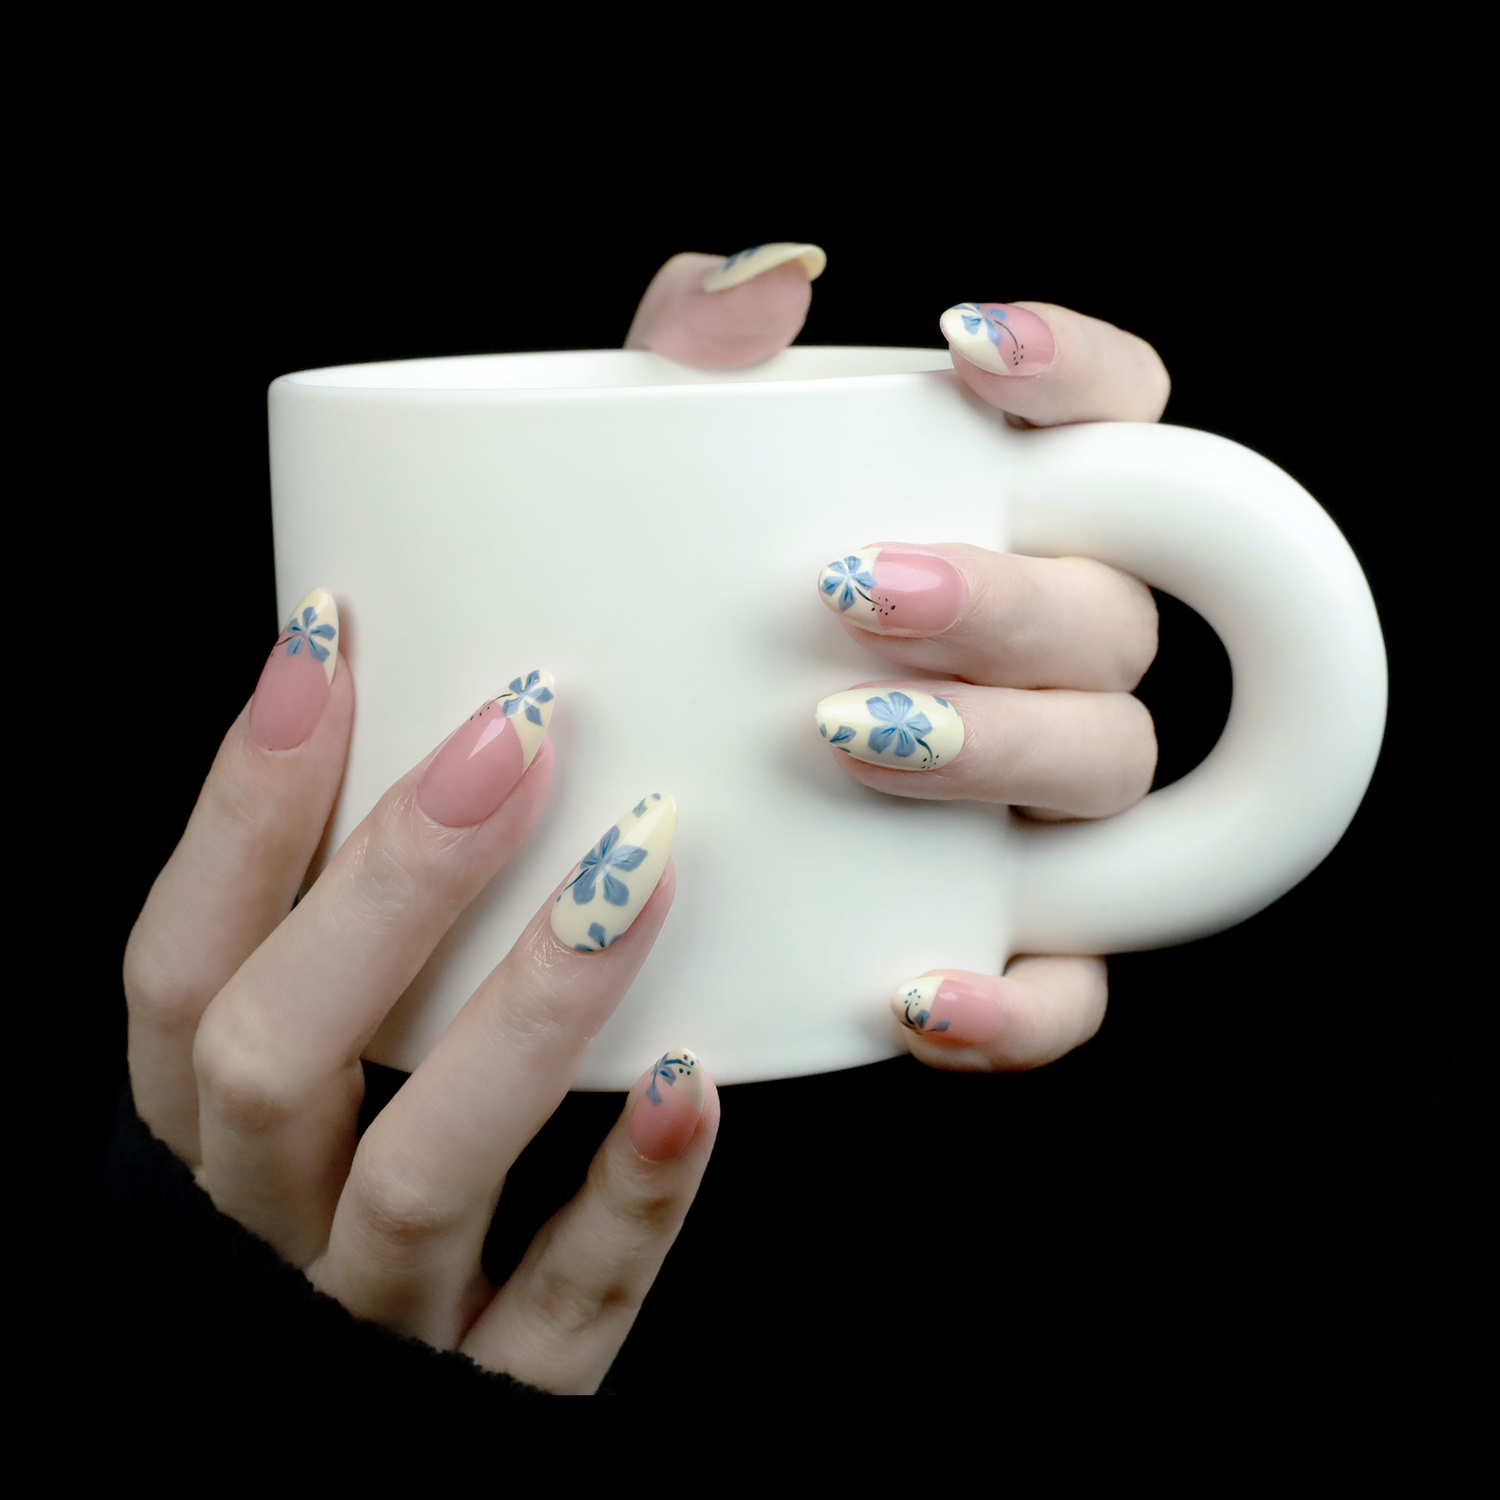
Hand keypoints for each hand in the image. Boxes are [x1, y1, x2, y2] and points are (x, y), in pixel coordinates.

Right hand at [124, 630, 715, 1392]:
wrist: (381, 1437)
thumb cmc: (356, 1191)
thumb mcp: (319, 1074)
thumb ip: (347, 949)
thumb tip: (439, 742)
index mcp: (203, 1133)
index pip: (180, 961)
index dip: (239, 800)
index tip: (327, 638)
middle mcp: (263, 1225)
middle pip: (277, 1052)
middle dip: (389, 880)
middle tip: (513, 731)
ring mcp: (377, 1320)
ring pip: (422, 1171)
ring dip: (527, 1007)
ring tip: (635, 865)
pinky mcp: (498, 1392)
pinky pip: (561, 1309)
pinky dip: (627, 1197)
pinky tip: (693, 1084)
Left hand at [627, 245, 1169, 1073]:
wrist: (579, 824)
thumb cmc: (640, 619)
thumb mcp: (643, 487)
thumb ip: (687, 366)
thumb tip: (754, 282)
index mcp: (995, 526)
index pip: (1113, 425)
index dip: (1083, 375)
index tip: (967, 351)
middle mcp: (1045, 661)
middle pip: (1114, 614)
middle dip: (1005, 598)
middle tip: (851, 591)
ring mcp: (1034, 804)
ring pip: (1107, 770)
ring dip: (1007, 754)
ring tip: (846, 739)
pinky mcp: (1002, 936)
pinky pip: (1066, 985)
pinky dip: (1016, 1002)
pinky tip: (910, 997)